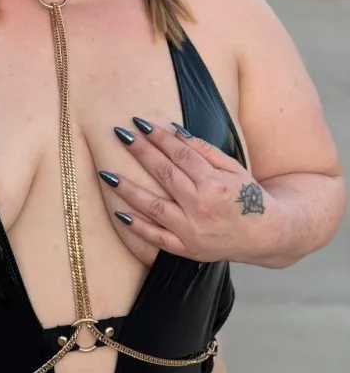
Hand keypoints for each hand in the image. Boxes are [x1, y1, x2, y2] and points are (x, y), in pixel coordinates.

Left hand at [100, 119, 284, 263]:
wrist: (267, 235)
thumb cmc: (248, 195)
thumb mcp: (232, 167)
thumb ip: (203, 150)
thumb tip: (174, 131)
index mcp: (214, 183)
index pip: (179, 154)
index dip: (158, 137)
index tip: (139, 124)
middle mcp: (201, 206)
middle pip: (164, 174)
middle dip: (140, 152)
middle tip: (120, 135)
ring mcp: (192, 230)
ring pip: (154, 207)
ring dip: (128, 189)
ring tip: (107, 174)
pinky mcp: (187, 249)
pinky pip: (157, 238)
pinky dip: (137, 227)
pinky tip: (118, 213)